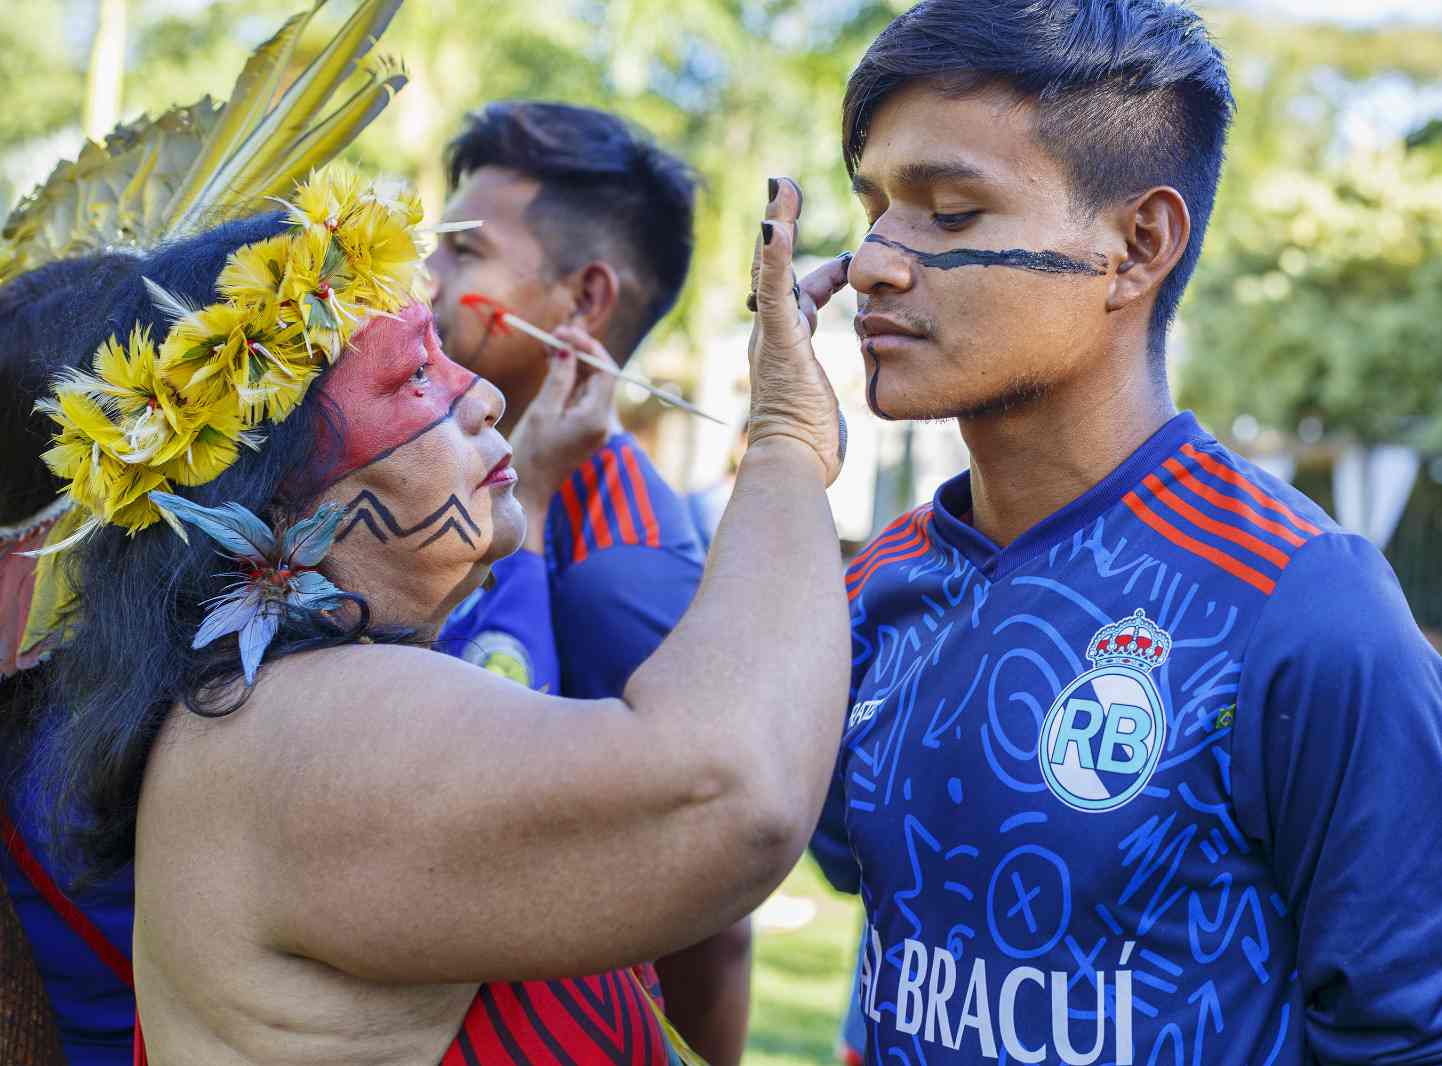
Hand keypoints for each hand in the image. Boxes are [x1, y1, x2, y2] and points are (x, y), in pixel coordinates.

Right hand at [506, 325, 617, 551]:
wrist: (529, 489)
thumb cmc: (531, 453)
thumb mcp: (543, 411)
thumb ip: (560, 378)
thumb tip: (568, 350)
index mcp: (596, 417)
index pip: (606, 371)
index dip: (589, 348)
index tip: (566, 333)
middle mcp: (602, 421)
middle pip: (600, 375)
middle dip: (580, 352)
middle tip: (553, 335)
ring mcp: (595, 425)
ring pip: (590, 383)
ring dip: (573, 363)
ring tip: (548, 346)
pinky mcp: (584, 427)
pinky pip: (582, 396)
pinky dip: (570, 379)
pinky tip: (552, 365)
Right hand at [746, 177, 849, 485]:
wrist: (790, 463)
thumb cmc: (809, 447)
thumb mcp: (824, 408)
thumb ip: (828, 399)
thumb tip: (842, 416)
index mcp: (786, 347)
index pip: (799, 296)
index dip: (819, 272)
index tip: (845, 258)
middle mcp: (772, 335)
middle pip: (776, 271)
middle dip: (781, 229)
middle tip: (785, 189)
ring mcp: (771, 336)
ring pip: (772, 270)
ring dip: (777, 225)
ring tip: (781, 187)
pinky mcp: (779, 340)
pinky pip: (775, 289)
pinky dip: (774, 256)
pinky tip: (776, 224)